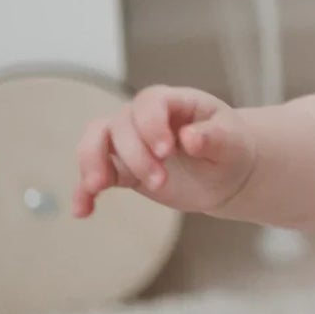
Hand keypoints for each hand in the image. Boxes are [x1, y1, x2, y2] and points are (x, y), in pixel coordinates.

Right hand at [72, 85, 256, 217]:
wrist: (226, 172)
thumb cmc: (230, 148)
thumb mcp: (231, 142)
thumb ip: (214, 137)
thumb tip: (190, 138)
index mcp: (172, 102)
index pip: (150, 103)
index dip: (152, 125)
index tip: (166, 151)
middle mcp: (144, 117)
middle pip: (121, 126)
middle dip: (136, 156)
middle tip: (160, 182)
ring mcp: (129, 141)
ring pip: (95, 141)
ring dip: (94, 163)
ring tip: (98, 186)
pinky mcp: (122, 169)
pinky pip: (95, 175)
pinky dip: (85, 191)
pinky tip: (82, 211)